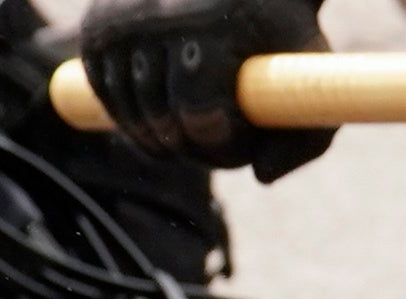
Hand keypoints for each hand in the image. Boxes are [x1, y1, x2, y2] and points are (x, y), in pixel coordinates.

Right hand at [80, 0, 329, 176]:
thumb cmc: (277, 28)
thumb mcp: (309, 75)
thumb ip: (304, 139)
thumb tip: (261, 177)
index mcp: (213, 26)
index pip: (201, 116)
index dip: (223, 148)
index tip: (241, 143)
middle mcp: (158, 16)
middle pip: (163, 122)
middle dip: (193, 149)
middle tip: (217, 143)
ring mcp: (120, 19)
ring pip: (131, 114)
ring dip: (161, 140)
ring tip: (193, 131)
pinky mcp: (97, 26)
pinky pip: (106, 95)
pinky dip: (130, 117)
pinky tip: (162, 115)